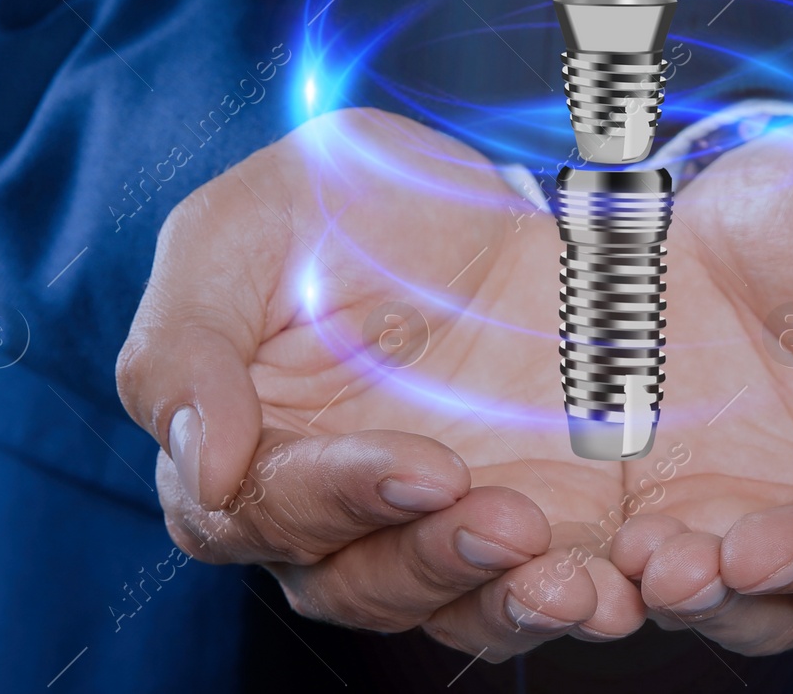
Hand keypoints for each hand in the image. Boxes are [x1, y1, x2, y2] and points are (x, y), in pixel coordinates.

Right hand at [116, 109, 643, 659]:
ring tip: (557, 564)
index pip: (257, 513)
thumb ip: (185, 343)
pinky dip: (571, 601)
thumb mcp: (239, 231)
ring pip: (447, 605)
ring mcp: (436, 521)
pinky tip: (607, 587)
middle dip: (426, 556)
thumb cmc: (336, 201)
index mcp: (250, 445)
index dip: (332, 498)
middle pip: (353, 581)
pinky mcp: (532, 520)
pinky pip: (538, 592)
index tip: (418, 467)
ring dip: (498, 596)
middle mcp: (338, 506)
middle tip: (503, 515)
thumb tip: (198, 465)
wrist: (481, 187)